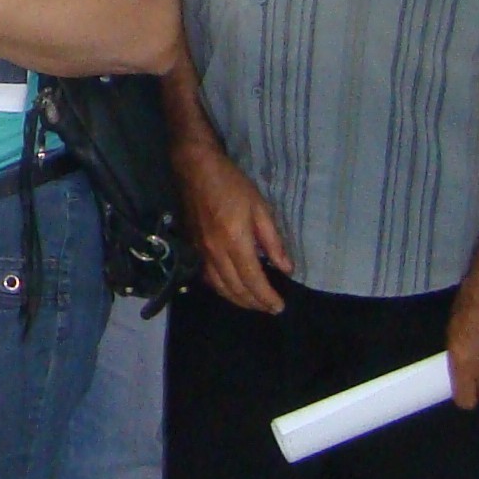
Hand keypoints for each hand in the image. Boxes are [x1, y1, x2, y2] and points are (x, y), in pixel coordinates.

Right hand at [172, 140, 291, 314]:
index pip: (252, 280)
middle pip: (235, 289)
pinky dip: (221, 289)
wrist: (196, 169)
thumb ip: (273, 241)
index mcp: (235, 241)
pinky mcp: (192, 248)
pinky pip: (207, 278)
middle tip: (270, 308)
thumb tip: (286, 268)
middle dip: (255, 303)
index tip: (280, 307)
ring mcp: (201, 252)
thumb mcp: (261, 208)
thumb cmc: (232, 185)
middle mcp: (215, 252)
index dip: (267, 297)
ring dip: (238, 300)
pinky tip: (231, 290)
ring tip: (254, 304)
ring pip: (219, 287)